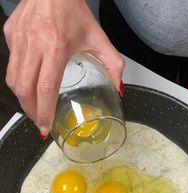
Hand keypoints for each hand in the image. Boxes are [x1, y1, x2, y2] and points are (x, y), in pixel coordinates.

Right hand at [3, 0, 123, 135]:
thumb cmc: (72, 8)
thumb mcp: (97, 36)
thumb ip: (112, 64)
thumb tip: (117, 88)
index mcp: (56, 46)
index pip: (46, 88)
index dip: (44, 111)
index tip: (45, 127)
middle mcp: (34, 43)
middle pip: (25, 89)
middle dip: (31, 111)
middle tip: (40, 122)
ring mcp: (18, 39)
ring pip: (13, 80)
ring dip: (22, 99)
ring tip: (34, 108)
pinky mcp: (10, 35)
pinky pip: (11, 65)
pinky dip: (19, 79)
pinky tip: (30, 83)